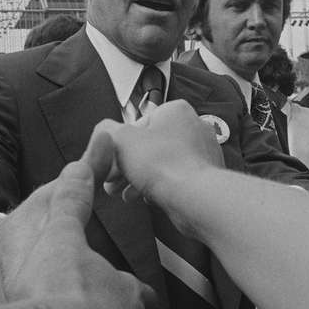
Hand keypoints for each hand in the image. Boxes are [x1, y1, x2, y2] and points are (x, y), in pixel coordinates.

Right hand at [82, 100, 223, 234]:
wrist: (193, 197)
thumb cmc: (164, 165)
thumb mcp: (120, 140)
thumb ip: (107, 131)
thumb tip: (103, 131)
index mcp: (175, 111)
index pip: (138, 124)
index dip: (119, 145)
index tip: (111, 160)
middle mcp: (193, 127)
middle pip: (150, 146)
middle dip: (127, 165)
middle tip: (113, 179)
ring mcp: (202, 152)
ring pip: (163, 164)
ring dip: (140, 178)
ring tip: (125, 193)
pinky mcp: (205, 175)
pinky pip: (176, 179)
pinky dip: (160, 187)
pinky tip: (147, 197)